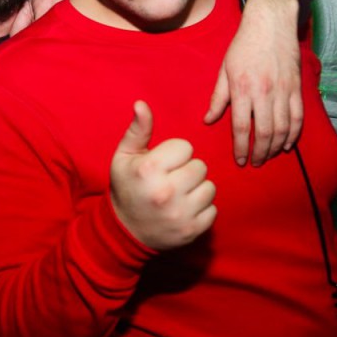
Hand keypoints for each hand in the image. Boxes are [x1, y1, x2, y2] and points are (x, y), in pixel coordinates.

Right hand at [110, 100, 216, 249]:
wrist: (125, 232)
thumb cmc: (126, 188)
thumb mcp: (124, 157)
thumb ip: (138, 130)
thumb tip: (142, 104)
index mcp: (148, 169)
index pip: (185, 147)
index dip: (174, 154)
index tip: (162, 165)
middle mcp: (165, 192)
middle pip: (200, 166)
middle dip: (187, 171)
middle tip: (171, 181)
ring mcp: (180, 213)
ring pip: (210, 187)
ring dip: (197, 190)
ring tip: (179, 195)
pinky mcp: (191, 231)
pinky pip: (213, 210)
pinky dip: (201, 210)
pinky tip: (184, 210)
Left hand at [204, 0, 302, 166]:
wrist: (271, 24)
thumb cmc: (243, 45)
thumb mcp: (224, 70)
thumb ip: (218, 98)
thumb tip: (208, 120)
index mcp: (243, 89)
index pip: (242, 127)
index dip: (241, 148)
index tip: (240, 161)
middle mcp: (264, 93)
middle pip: (264, 132)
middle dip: (259, 152)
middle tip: (254, 163)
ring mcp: (283, 91)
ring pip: (283, 128)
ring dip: (275, 147)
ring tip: (268, 156)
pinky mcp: (297, 88)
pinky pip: (298, 117)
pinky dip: (294, 134)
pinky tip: (287, 144)